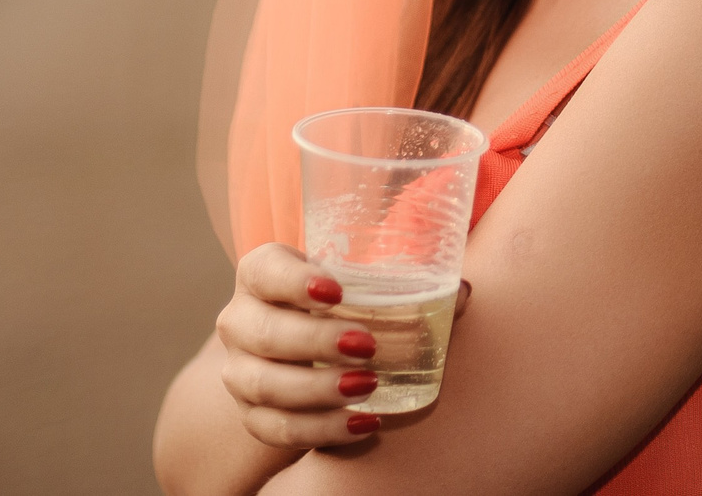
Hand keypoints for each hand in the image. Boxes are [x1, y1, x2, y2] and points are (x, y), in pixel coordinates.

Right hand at [213, 244, 471, 450]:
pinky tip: (363, 424)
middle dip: (314, 341)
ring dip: (316, 390)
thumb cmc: (340, 305)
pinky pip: (275, 428)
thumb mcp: (360, 286)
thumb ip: (405, 281)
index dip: (294, 281)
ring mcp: (239, 371)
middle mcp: (241, 320)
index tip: (338, 292)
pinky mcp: (251, 413)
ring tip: (368, 388)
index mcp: (262, 275)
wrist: (302, 351)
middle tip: (368, 346)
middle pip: (263, 332)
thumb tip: (461, 292)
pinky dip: (319, 430)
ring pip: (264, 385)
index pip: (264, 270)